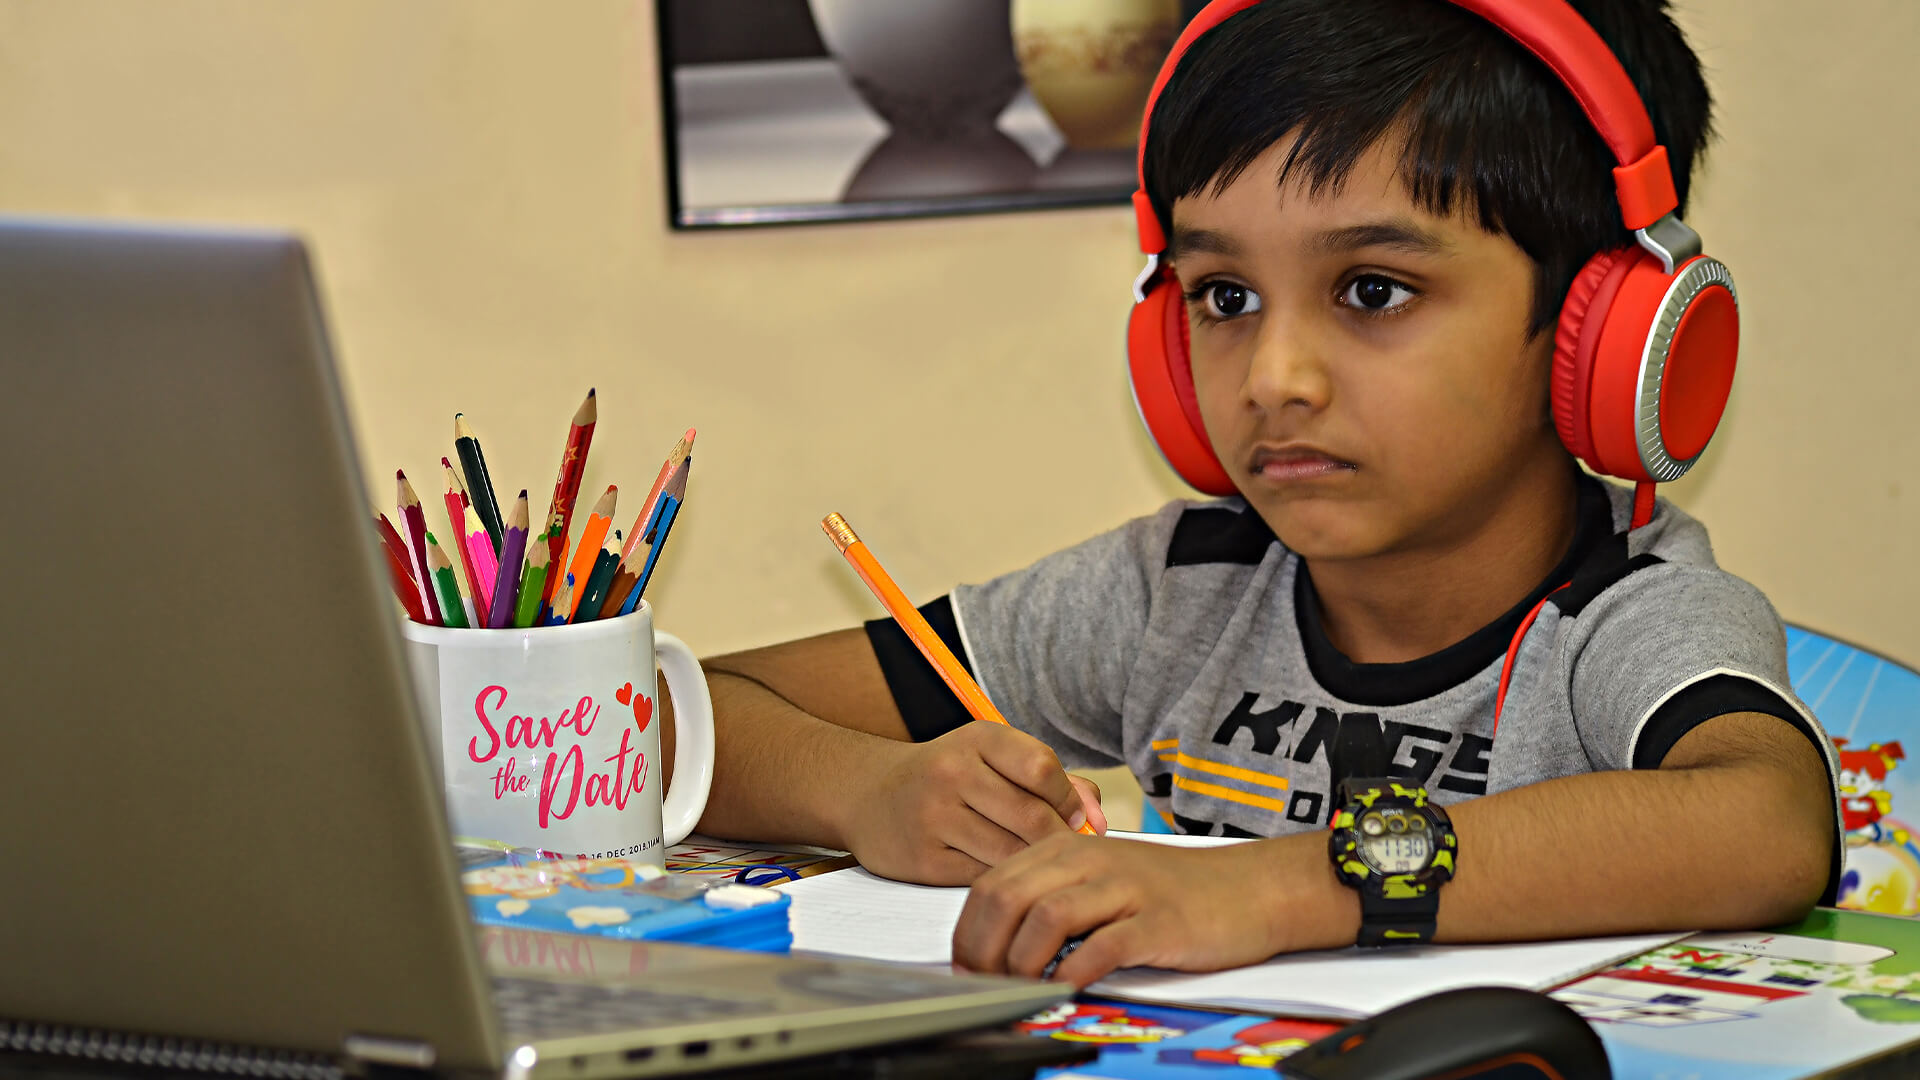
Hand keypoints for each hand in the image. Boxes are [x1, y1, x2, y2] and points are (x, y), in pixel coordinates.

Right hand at [840, 722, 1106, 885]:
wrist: (869, 795)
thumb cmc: (949, 777)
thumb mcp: (993, 758)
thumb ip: (1054, 781)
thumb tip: (1099, 821)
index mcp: (978, 739)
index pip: (1044, 769)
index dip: (1070, 801)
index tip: (1074, 819)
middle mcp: (953, 772)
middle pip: (1033, 817)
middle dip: (1059, 841)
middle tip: (1066, 855)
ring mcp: (935, 817)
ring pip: (1011, 853)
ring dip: (1034, 865)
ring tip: (1041, 869)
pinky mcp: (923, 858)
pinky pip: (983, 877)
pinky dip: (1004, 881)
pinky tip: (1008, 877)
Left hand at [951, 833, 1355, 986]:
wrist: (1248, 890)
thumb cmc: (1172, 893)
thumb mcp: (1101, 882)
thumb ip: (1053, 899)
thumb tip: (996, 944)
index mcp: (1067, 850)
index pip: (992, 884)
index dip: (967, 932)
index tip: (964, 969)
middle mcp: (1089, 860)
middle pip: (1008, 898)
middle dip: (983, 949)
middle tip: (983, 986)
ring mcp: (1124, 887)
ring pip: (1045, 916)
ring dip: (1021, 961)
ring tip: (1019, 990)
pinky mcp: (1157, 920)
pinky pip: (1103, 946)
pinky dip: (1075, 972)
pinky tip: (1067, 991)